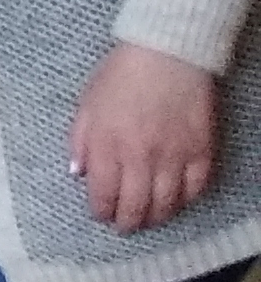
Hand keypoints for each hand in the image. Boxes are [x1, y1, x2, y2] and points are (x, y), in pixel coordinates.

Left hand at [71, 45, 219, 234]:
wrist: (167, 54)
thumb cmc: (120, 76)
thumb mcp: (86, 105)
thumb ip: (80, 142)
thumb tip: (78, 174)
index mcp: (108, 147)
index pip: (104, 195)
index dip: (102, 211)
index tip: (101, 215)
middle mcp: (141, 158)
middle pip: (136, 206)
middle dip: (128, 222)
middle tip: (125, 226)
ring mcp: (174, 157)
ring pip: (167, 204)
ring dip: (156, 217)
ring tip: (149, 220)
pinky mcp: (202, 151)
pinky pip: (196, 188)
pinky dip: (186, 200)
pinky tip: (177, 201)